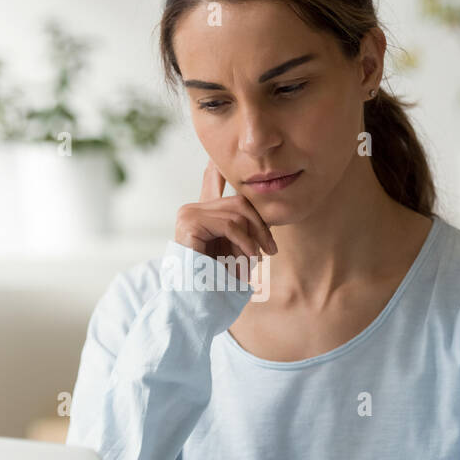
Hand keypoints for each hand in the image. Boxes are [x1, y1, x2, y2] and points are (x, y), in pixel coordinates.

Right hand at [175, 159, 277, 282]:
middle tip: (271, 250)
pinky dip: (245, 242)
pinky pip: (230, 225)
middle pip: (238, 201)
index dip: (220, 168)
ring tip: (254, 262)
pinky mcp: (190, 224)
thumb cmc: (216, 284)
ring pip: (236, 213)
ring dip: (252, 240)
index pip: (211, 181)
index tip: (222, 156)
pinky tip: (248, 258)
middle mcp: (191, 210)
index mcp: (200, 215)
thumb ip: (243, 232)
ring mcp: (188, 214)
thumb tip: (262, 215)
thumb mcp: (236, 253)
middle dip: (260, 225)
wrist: (195, 303)